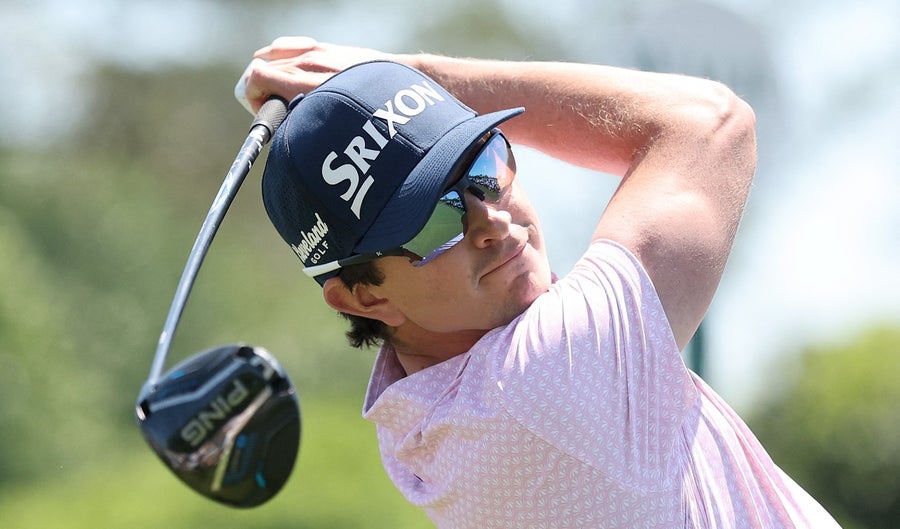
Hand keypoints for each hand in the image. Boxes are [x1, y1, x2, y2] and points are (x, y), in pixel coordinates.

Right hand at [241, 37, 395, 111]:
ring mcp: (315, 51)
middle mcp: (308, 63)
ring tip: (276, 90)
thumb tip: (285, 135)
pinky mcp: (324, 46)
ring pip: (271, 55)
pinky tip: (284, 68)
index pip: (255, 78)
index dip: (253, 98)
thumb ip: (303, 122)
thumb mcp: (331, 125)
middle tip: (273, 107)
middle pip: (260, 67)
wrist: (395, 83)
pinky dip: (278, 57)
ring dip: (267, 73)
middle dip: (259, 89)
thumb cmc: (367, 111)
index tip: (266, 112)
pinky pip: (287, 45)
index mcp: (305, 84)